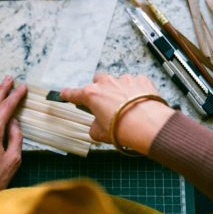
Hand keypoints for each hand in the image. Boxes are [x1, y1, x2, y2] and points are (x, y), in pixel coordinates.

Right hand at [60, 74, 174, 153]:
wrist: (148, 124)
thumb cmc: (123, 128)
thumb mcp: (100, 134)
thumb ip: (94, 127)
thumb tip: (97, 126)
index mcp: (92, 95)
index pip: (74, 93)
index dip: (68, 94)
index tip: (65, 93)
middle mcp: (107, 83)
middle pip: (98, 82)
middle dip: (99, 90)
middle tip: (104, 103)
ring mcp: (124, 80)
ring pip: (117, 81)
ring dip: (119, 91)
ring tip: (126, 106)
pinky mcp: (141, 80)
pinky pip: (135, 83)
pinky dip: (136, 91)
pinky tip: (138, 103)